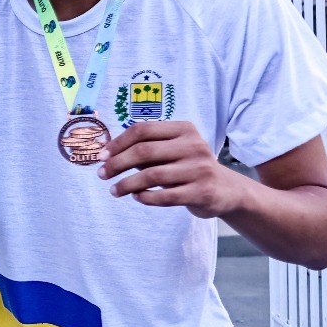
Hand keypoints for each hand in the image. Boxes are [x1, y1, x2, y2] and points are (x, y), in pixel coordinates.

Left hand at [99, 121, 242, 217]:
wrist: (225, 190)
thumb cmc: (187, 167)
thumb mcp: (170, 151)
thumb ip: (143, 149)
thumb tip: (104, 152)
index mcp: (184, 129)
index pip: (143, 130)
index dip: (118, 143)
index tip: (101, 156)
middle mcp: (194, 145)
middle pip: (144, 151)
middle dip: (117, 164)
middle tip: (101, 175)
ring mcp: (200, 168)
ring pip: (152, 175)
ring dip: (127, 184)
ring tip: (114, 191)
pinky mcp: (202, 191)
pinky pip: (165, 196)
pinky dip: (145, 197)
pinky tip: (136, 197)